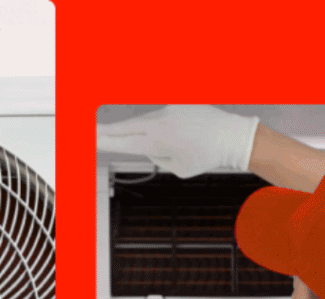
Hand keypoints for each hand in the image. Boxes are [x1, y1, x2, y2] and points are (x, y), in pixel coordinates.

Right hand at [97, 105, 259, 177]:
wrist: (232, 136)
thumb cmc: (207, 156)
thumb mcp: (177, 169)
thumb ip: (158, 157)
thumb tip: (148, 146)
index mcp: (158, 142)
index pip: (123, 143)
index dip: (105, 142)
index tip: (92, 140)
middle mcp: (161, 124)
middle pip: (126, 128)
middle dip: (108, 131)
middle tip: (92, 131)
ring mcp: (169, 111)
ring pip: (143, 122)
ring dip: (134, 129)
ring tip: (132, 138)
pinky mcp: (179, 104)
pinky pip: (160, 115)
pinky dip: (156, 124)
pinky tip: (163, 134)